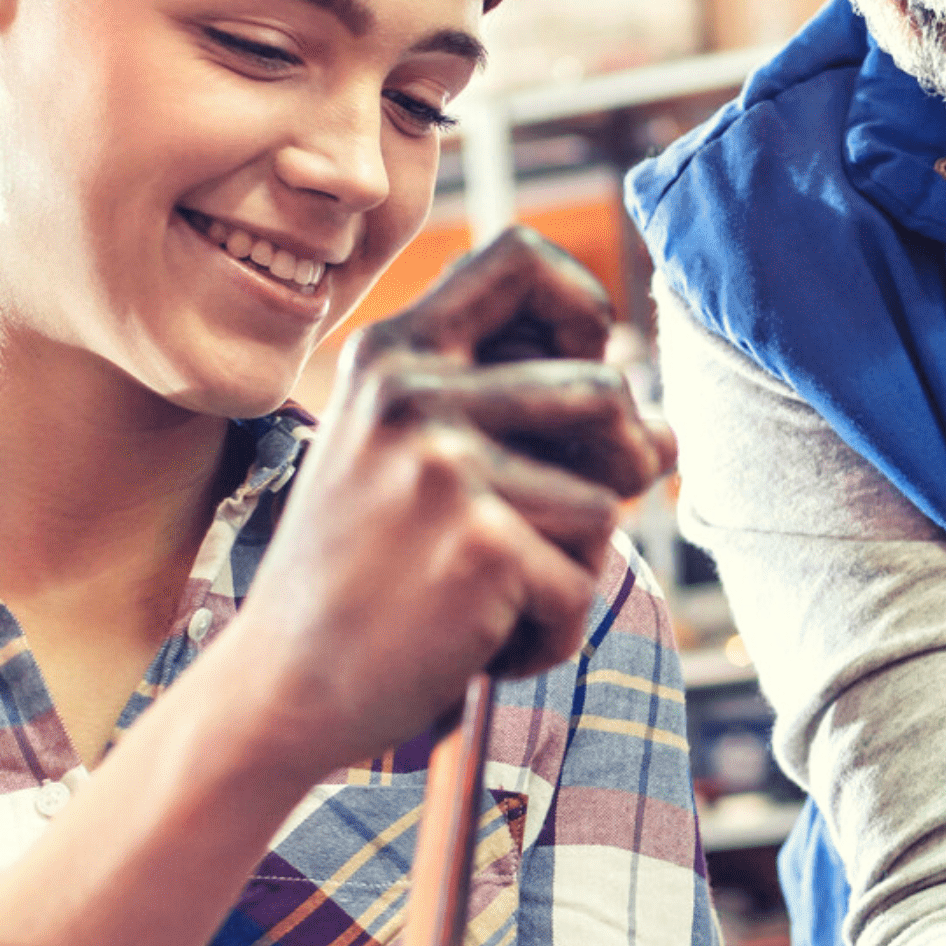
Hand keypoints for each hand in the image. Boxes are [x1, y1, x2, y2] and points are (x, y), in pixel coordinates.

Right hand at [200, 235, 674, 781]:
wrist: (278, 688)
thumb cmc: (367, 577)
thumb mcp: (420, 466)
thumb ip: (529, 427)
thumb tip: (666, 434)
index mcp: (395, 353)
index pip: (522, 257)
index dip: (583, 306)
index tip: (580, 369)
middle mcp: (413, 393)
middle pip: (605, 391)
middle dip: (615, 467)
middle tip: (552, 529)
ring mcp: (444, 467)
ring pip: (603, 502)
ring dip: (569, 568)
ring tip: (486, 596)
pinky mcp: (480, 547)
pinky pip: (582, 588)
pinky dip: (547, 636)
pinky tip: (475, 645)